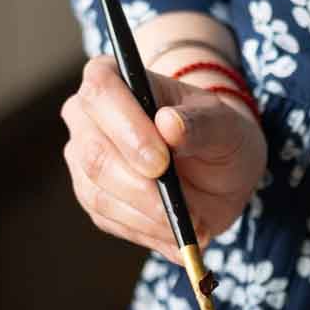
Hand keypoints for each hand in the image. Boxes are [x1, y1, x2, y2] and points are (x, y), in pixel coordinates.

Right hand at [59, 55, 265, 261]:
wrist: (217, 170)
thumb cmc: (217, 134)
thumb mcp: (226, 125)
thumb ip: (201, 123)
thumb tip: (169, 124)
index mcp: (114, 77)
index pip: (101, 91)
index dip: (128, 128)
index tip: (161, 162)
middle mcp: (86, 116)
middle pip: (93, 152)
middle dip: (138, 186)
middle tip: (176, 206)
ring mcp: (83, 160)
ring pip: (98, 193)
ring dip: (147, 215)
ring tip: (189, 221)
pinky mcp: (92, 198)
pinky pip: (110, 220)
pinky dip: (147, 231)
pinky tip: (176, 230)